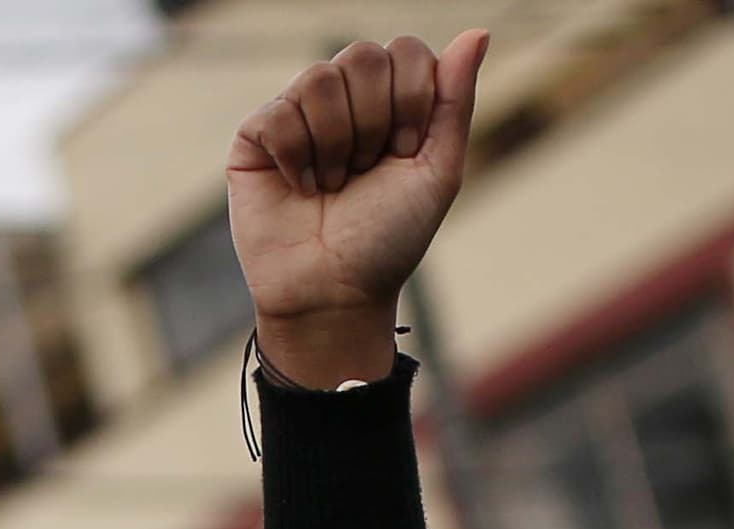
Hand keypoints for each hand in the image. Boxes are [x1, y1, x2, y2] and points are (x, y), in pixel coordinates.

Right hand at [228, 30, 486, 388]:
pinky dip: (297, 157)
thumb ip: (454, 100)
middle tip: (367, 171)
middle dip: (375, 121)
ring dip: (337, 142)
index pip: (404, 51)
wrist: (335, 291)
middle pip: (362, 56)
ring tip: (334, 184)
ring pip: (320, 78)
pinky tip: (301, 187)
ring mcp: (297, 114)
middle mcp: (343, 100)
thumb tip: (478, 32)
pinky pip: (279, 113)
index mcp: (390, 101)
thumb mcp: (437, 170)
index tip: (403, 153)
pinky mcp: (256, 137)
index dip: (410, 100)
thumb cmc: (389, 238)